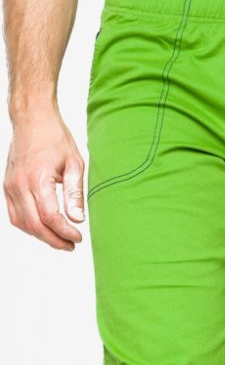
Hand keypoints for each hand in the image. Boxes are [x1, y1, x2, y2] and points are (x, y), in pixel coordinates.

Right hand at [4, 109, 84, 250]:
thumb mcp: (74, 164)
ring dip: (41, 236)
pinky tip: (43, 227)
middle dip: (54, 240)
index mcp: (38, 179)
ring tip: (59, 238)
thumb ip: (75, 194)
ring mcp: (10, 186)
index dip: (65, 232)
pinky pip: (14, 215)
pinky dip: (28, 226)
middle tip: (70, 245)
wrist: (32, 119)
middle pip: (35, 225)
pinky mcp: (7, 186)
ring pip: (23, 223)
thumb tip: (78, 219)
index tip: (78, 237)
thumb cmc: (54, 137)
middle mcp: (20, 184)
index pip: (50, 217)